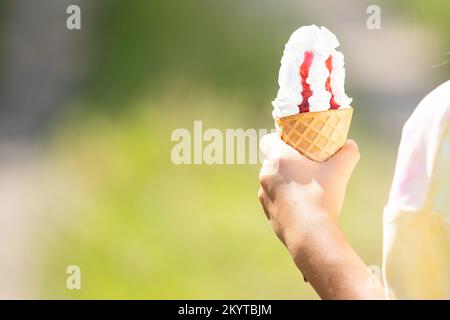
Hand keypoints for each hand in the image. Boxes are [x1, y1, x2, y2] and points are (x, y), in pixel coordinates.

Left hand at [258, 133, 359, 254]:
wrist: (310, 234)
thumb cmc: (322, 197)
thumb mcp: (339, 171)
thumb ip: (347, 154)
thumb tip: (351, 144)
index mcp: (279, 158)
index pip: (268, 140)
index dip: (279, 140)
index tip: (293, 145)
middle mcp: (266, 174)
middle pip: (272, 162)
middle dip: (286, 163)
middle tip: (305, 167)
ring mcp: (264, 194)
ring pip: (272, 182)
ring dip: (284, 182)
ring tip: (304, 189)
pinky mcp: (267, 212)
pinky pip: (274, 200)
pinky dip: (284, 200)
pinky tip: (300, 206)